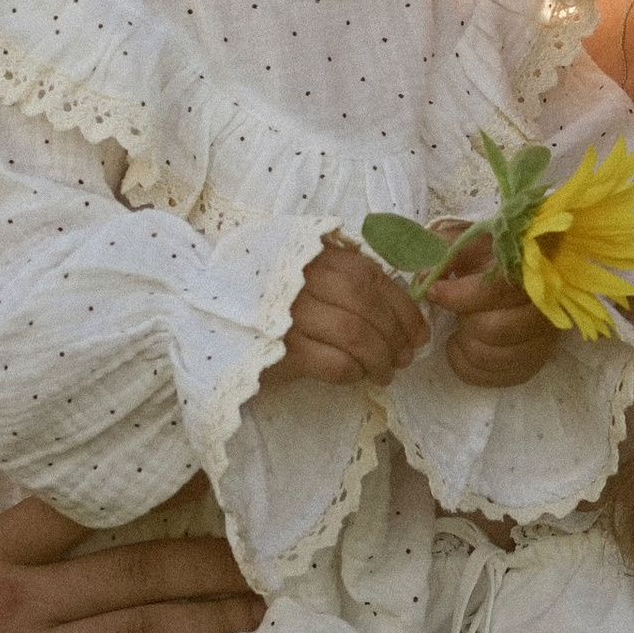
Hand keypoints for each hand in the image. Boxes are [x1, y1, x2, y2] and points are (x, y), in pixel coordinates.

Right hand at [259, 236, 427, 389]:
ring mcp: (289, 314)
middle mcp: (302, 279)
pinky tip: (356, 376)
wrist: (214, 323)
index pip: (372, 277)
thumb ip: (345, 278)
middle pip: (366, 306)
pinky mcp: (281, 350)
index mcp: (315, 256)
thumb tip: (403, 311)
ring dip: (378, 358)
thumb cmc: (269, 300)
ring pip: (355, 335)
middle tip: (404, 358)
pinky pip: (333, 363)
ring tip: (385, 373)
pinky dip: (354, 372)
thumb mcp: (306, 274)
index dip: (403, 308)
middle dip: (394, 335)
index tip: (419, 333)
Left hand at [428, 239, 558, 388]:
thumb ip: (446, 249)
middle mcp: (544, 311)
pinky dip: (466, 365)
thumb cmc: (490, 259)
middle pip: (493, 329)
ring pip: (489, 356)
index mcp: (531, 274)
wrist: (518, 281)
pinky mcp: (530, 366)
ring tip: (460, 327)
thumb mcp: (469, 242)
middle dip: (464, 321)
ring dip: (463, 344)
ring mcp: (541, 343)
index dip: (459, 295)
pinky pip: (490, 377)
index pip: (497, 291)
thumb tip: (426, 275)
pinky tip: (464, 345)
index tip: (434, 292)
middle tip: (456, 311)